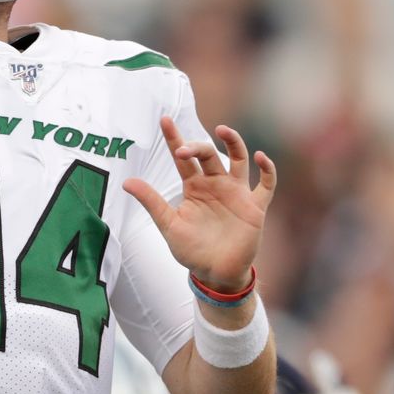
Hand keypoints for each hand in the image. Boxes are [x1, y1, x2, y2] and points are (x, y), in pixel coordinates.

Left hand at [125, 119, 275, 292]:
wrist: (216, 273)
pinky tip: (260, 157)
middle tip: (184, 151)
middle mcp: (215, 184)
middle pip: (208, 154)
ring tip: (222, 130)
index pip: (183, 157)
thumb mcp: (169, 225)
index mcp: (194, 187)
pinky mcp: (255, 206)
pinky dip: (267, 169)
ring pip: (238, 159)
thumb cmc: (192, 250)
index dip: (175, 138)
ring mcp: (236, 193)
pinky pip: (267, 183)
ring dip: (234, 142)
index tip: (164, 120)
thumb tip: (126, 182)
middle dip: (197, 147)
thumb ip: (152, 202)